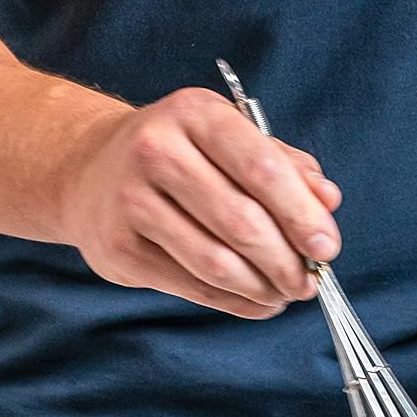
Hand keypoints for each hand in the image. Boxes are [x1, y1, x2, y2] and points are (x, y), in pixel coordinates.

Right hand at [62, 87, 341, 318]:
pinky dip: (235, 302)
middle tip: (309, 282)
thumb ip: (283, 165)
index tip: (327, 247)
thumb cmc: (179, 155)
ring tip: (286, 294)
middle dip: (286, 261)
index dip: (301, 214)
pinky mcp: (120, 248)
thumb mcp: (229, 139)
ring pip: (217, 262)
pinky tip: (257, 303)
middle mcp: (157, 150)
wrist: (88, 171)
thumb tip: (328, 200)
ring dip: (262, 288)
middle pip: (241, 222)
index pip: (261, 168)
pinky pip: (193, 286)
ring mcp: (131, 200)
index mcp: (195, 114)